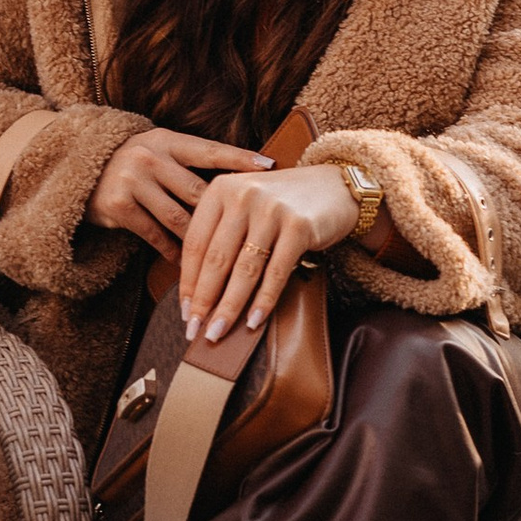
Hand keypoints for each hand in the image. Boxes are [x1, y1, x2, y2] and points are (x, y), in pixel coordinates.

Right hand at [90, 127, 269, 263]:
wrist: (78, 170)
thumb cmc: (135, 166)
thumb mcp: (159, 151)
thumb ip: (191, 164)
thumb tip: (242, 183)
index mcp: (167, 140)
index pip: (210, 150)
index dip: (240, 159)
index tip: (270, 167)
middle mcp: (151, 157)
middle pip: (198, 191)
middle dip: (225, 215)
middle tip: (253, 233)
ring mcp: (134, 181)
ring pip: (179, 218)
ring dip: (201, 242)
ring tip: (223, 259)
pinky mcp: (120, 207)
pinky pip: (155, 235)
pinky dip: (173, 251)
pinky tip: (187, 264)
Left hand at [181, 162, 358, 343]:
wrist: (336, 188)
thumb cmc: (283, 204)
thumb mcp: (244, 206)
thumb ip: (221, 234)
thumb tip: (197, 290)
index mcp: (221, 188)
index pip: (195, 243)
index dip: (187, 281)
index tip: (184, 311)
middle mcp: (243, 195)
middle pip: (216, 259)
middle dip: (203, 301)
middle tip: (194, 330)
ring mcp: (272, 210)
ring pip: (244, 270)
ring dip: (229, 307)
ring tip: (217, 332)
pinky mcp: (299, 226)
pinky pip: (275, 273)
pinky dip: (263, 301)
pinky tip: (253, 321)